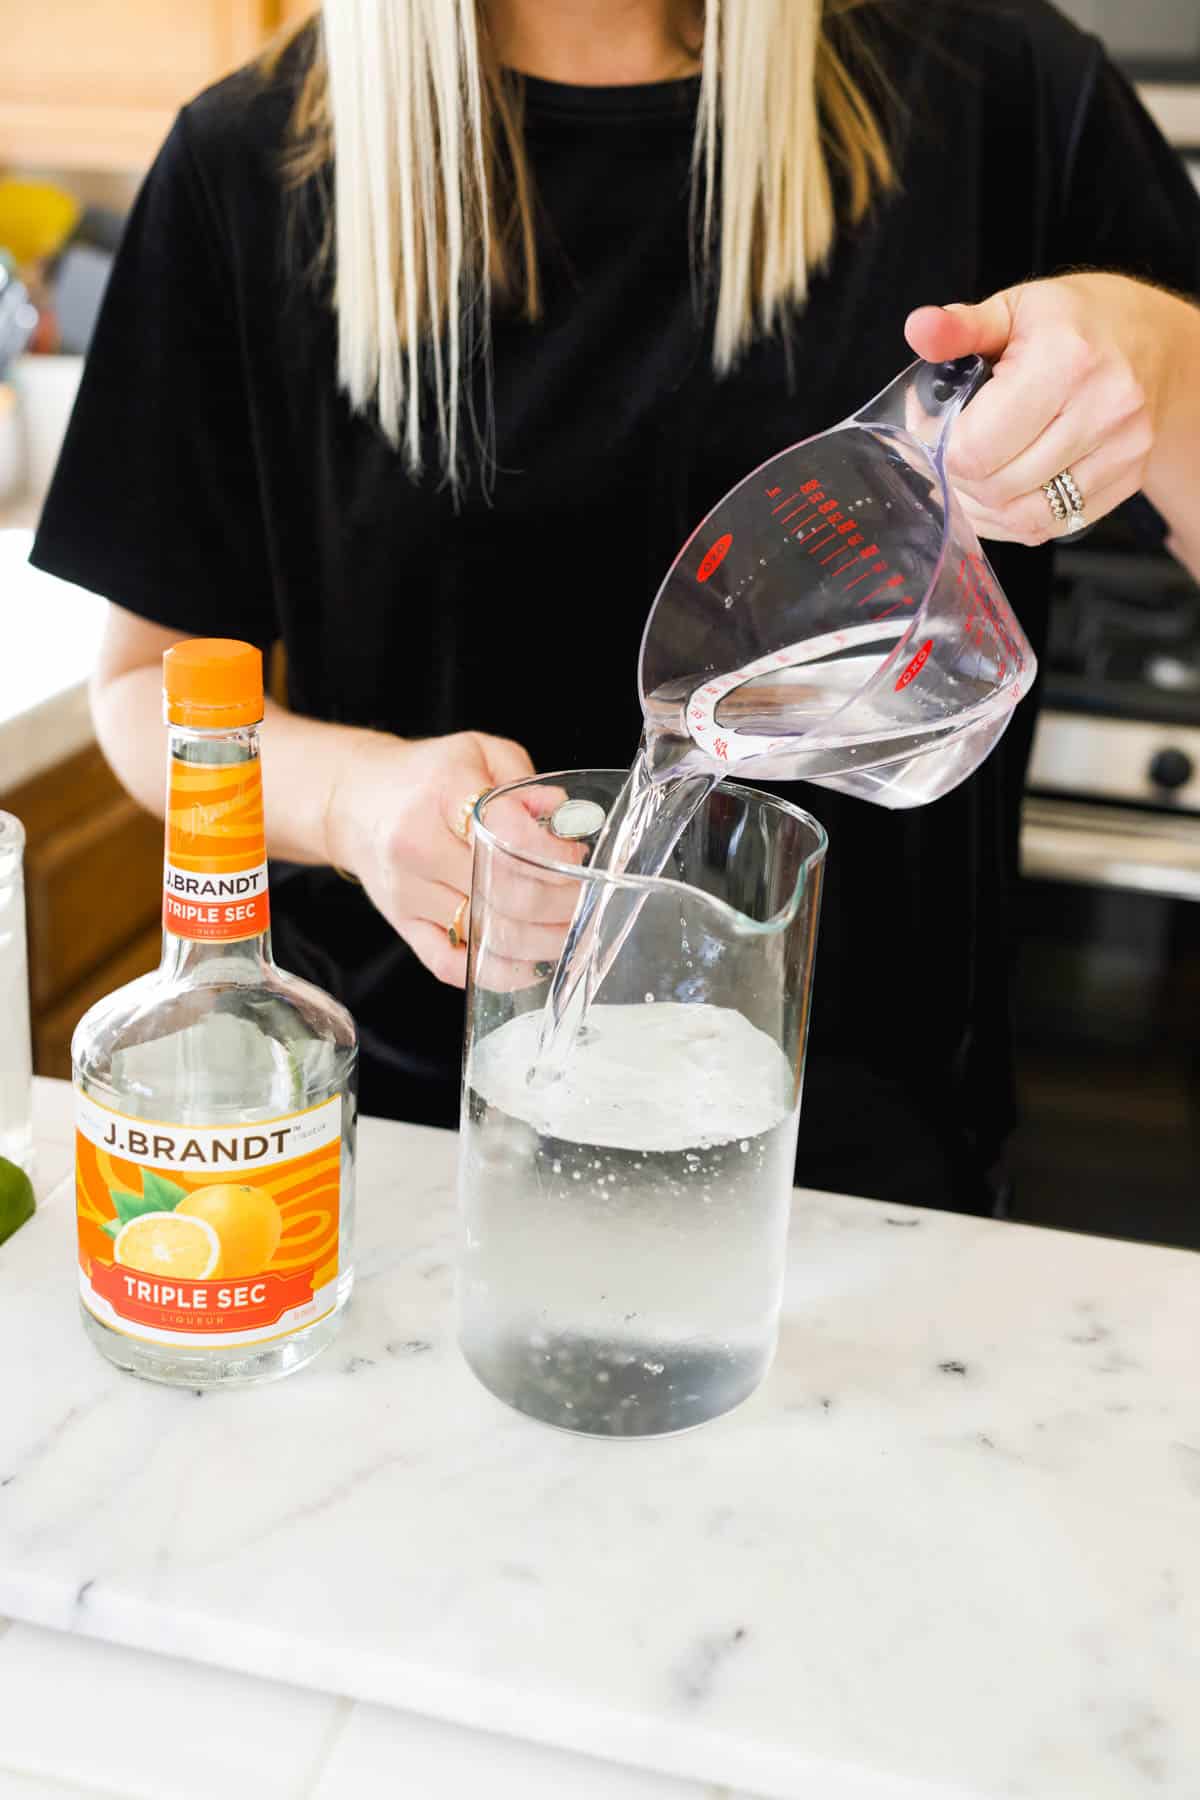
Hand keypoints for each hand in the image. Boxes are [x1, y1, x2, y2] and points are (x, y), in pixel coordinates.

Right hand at [326, 729, 575, 987]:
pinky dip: (497, 974)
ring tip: (572, 935)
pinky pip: (451, 966)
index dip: (552, 853)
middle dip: (560, 906)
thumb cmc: (425, 777)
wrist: (355, 801)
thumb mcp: (476, 752)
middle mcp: (417, 848)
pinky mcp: (403, 926)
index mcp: (440, 795)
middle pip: (503, 894)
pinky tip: (530, 966)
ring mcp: (408, 894)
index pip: (506, 834)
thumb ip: (522, 779)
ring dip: (542, 944)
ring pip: (486, 935)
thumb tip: (564, 815)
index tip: (576, 857)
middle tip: (587, 902)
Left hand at [905, 273, 1167, 545]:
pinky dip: (1014, 520)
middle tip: (948, 452)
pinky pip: (1053, 526)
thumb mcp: (1016, 308)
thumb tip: (919, 329)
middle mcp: (1102, 408)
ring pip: (1022, 516)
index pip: (976, 447)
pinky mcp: (1129, 478)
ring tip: (970, 475)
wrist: (1154, 340)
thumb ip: (961, 327)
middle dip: (958, 476)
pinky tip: (1000, 494)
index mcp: (1065, 360)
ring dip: (983, 505)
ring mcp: (1121, 449)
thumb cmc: (1076, 322)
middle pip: (996, 487)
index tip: (933, 428)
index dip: (939, 447)